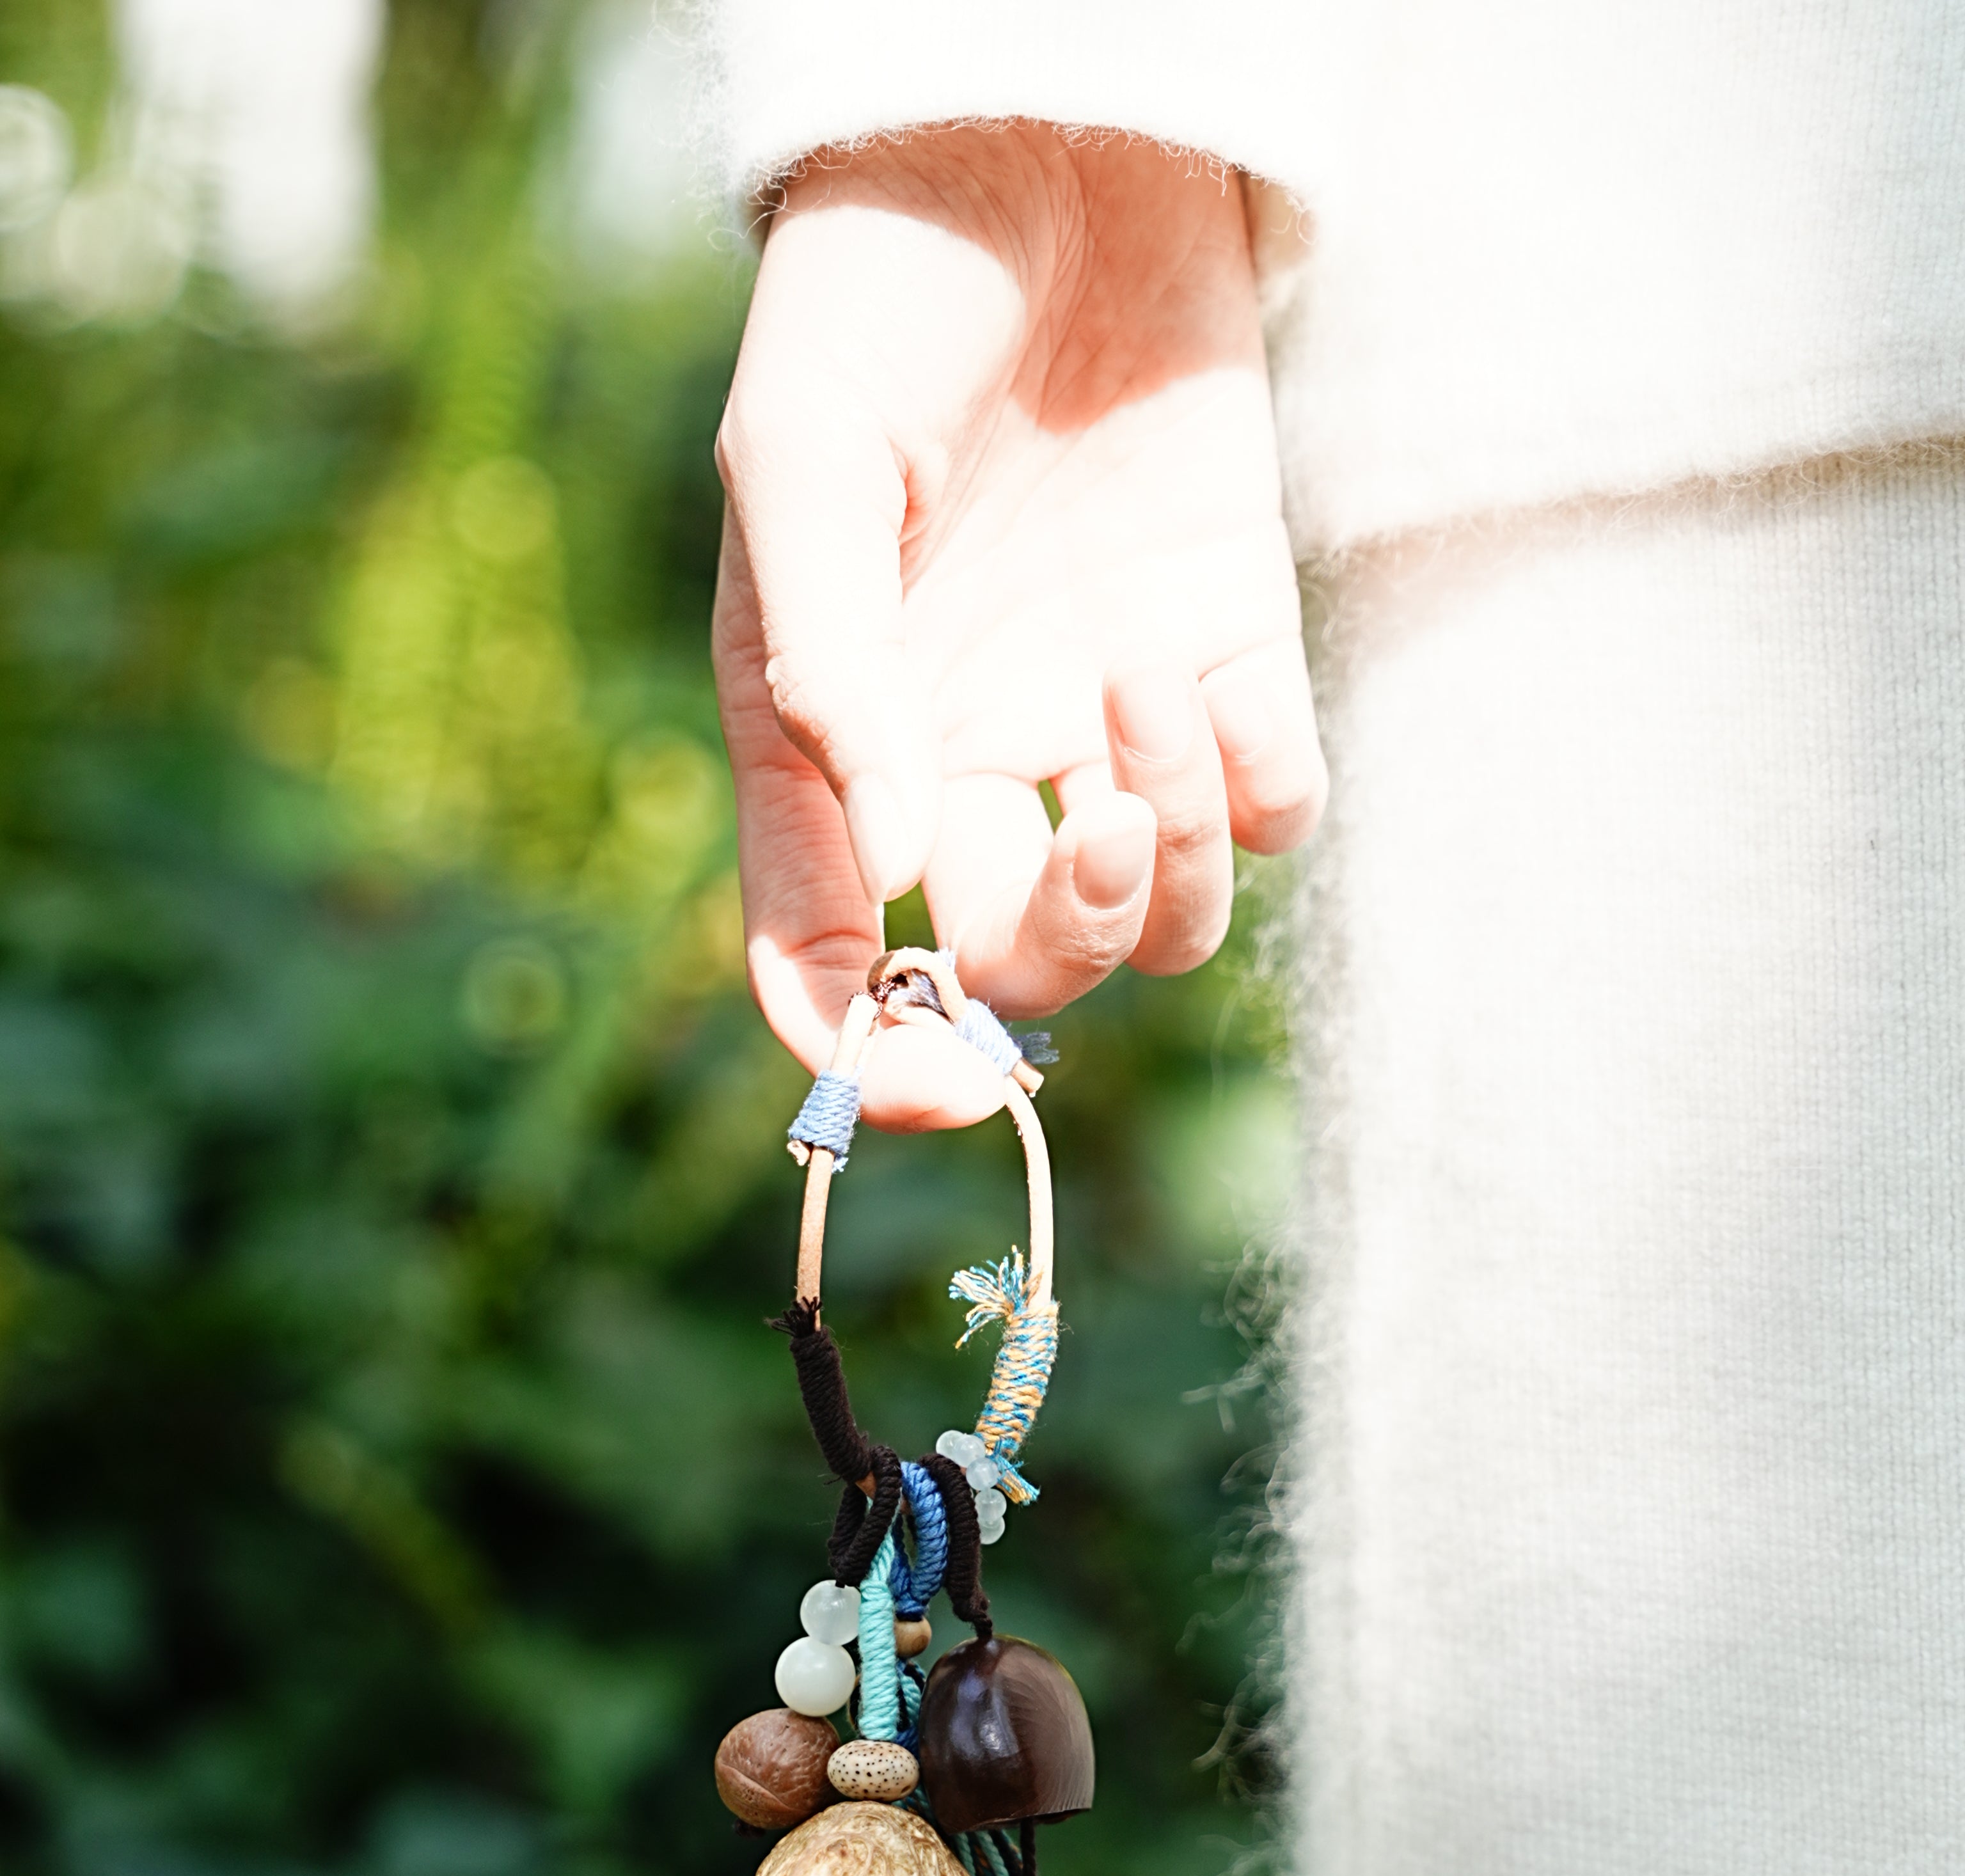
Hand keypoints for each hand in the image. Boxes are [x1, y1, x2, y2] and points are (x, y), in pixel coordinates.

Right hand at [713, 123, 1323, 1128]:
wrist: (1036, 148)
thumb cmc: (881, 298)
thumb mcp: (805, 467)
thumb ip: (835, 675)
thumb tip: (903, 877)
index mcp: (837, 746)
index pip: (833, 969)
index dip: (876, 1064)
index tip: (938, 1086)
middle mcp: (970, 760)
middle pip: (1024, 969)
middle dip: (1065, 948)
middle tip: (1088, 822)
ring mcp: (1101, 719)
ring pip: (1162, 915)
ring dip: (1166, 854)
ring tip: (1149, 686)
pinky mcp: (1228, 653)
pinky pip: (1272, 811)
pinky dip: (1252, 789)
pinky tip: (1203, 673)